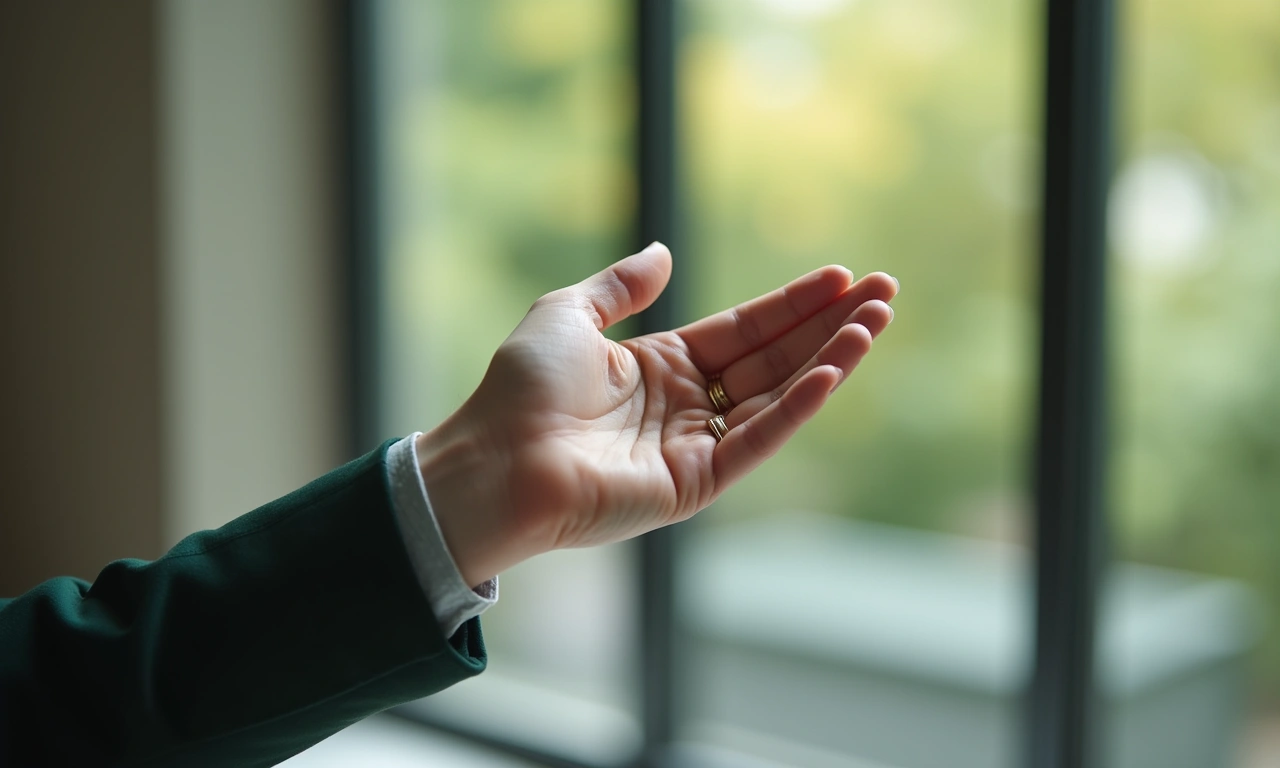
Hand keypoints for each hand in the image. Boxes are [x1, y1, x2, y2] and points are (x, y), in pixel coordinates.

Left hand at [417, 243, 896, 585]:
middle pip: (774, 358)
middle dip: (829, 325)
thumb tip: (663, 252)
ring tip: (875, 322)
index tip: (842, 275)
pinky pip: (757, 438)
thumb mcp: (567, 314)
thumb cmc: (520, 388)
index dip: (792, 303)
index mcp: (659, 366)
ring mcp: (695, 446)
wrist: (496, 458)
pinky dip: (797, 406)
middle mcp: (685, 405)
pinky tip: (833, 370)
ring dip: (829, 360)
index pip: (744, 329)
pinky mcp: (696, 483)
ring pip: (778, 396)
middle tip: (884, 292)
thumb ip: (620, 287)